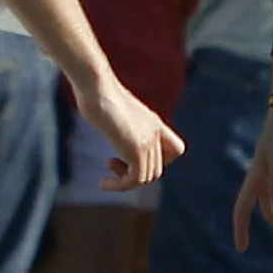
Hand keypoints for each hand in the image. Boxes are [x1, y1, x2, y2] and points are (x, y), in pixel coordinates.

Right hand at [65, 71, 182, 192]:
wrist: (97, 86)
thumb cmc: (96, 92)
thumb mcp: (113, 106)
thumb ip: (118, 117)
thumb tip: (100, 108)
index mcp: (154, 122)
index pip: (176, 149)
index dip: (160, 161)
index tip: (134, 156)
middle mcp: (155, 132)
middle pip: (158, 169)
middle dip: (135, 174)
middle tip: (111, 164)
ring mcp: (147, 141)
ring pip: (148, 177)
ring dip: (125, 183)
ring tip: (106, 178)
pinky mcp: (136, 148)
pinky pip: (135, 179)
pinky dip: (120, 186)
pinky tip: (103, 183)